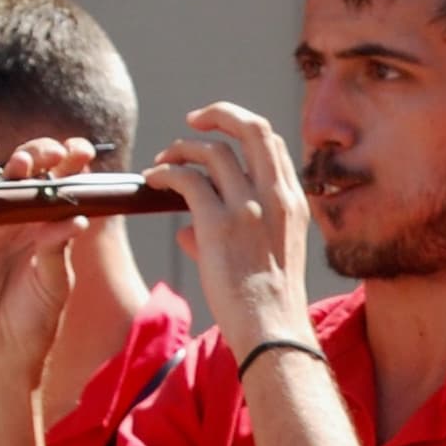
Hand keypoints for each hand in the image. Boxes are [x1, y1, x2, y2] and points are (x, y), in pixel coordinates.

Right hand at [0, 139, 92, 393]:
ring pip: (5, 182)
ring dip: (16, 164)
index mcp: (52, 230)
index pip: (64, 189)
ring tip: (25, 162)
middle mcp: (25, 223)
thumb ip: (57, 249)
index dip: (73, 168)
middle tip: (56, 154)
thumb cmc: (33, 321)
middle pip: (35, 176)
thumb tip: (75, 218)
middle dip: (46, 157)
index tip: (85, 153)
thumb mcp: (53, 284)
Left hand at [153, 106, 320, 355]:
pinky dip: (165, 172)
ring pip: (213, 150)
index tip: (218, 134)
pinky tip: (152, 180)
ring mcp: (249, 208)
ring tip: (161, 162)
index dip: (242, 128)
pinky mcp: (219, 224)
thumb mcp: (267, 259)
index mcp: (293, 201)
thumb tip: (185, 233)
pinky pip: (186, 178)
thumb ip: (231, 235)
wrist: (272, 331)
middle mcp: (276, 196)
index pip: (272, 143)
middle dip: (220, 114)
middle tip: (194, 119)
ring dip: (181, 148)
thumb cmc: (268, 305)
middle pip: (251, 128)